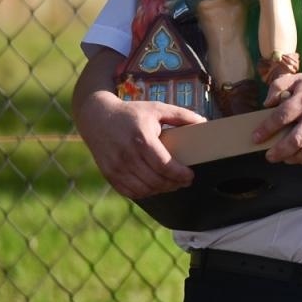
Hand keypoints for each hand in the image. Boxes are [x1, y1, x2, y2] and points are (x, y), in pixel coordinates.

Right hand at [74, 93, 199, 198]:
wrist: (97, 117)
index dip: (180, 174)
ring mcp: (116, 167)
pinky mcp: (108, 174)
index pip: (164, 165)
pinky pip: (129, 192)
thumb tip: (205, 122)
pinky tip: (154, 187)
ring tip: (172, 184)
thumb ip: (182, 115)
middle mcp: (127, 156)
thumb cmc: (132, 113)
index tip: (190, 175)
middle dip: (174, 184)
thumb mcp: (157, 108)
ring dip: (161, 190)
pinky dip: (145, 193)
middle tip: (185, 181)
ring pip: (144, 189)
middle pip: (155, 180)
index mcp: (141, 139)